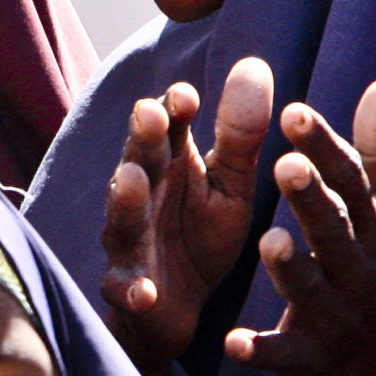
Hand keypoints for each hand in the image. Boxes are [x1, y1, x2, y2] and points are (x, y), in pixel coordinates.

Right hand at [100, 58, 270, 375]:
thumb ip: (240, 134)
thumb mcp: (230, 185)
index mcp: (169, 165)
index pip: (166, 126)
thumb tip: (254, 64)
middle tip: (149, 114)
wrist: (177, 311)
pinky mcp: (128, 291)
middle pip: (137, 161)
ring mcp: (129, 243)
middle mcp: (142, 197)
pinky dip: (132, 290)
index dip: (172, 109)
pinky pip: (126, 289)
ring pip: (121, 219)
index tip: (186, 95)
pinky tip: (143, 293)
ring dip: (126, 201)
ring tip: (132, 181)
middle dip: (141, 139)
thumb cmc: (201, 235)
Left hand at [223, 81, 375, 375]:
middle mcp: (357, 270)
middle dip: (312, 200)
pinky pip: (280, 355)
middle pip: (333, 231)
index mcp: (371, 229)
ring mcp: (334, 317)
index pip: (348, 182)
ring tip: (268, 241)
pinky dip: (259, 351)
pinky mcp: (308, 360)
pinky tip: (231, 343)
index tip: (296, 109)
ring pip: (310, 290)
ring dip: (291, 268)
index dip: (323, 147)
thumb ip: (375, 151)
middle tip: (284, 164)